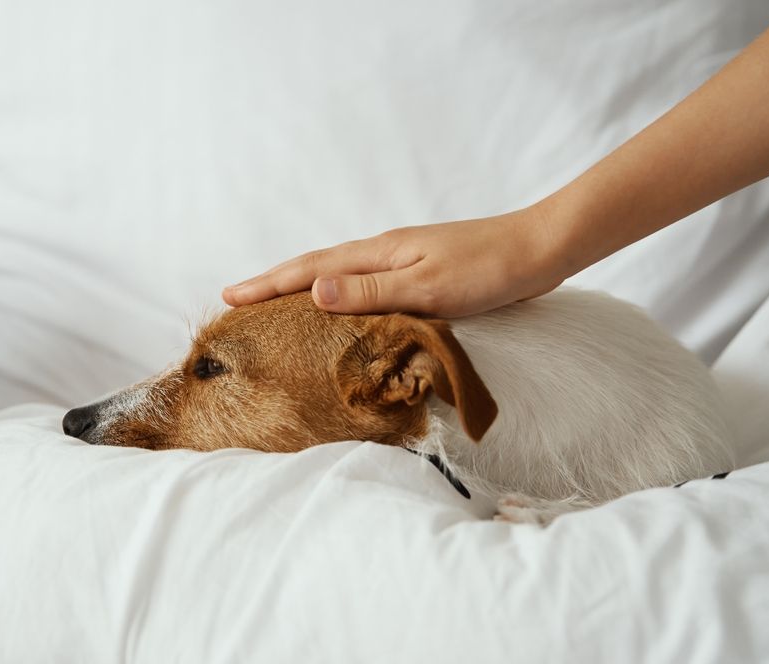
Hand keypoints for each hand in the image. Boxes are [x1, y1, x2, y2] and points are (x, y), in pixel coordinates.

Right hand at [222, 206, 567, 317]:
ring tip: (276, 304)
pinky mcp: (420, 273)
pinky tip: (342, 308)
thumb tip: (311, 293)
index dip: (269, 285)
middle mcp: (384, 254)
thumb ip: (371, 292)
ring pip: (339, 276)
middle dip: (275, 284)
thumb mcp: (427, 287)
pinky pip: (364, 284)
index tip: (230, 296)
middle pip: (316, 268)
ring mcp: (401, 261)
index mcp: (379, 254)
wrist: (538, 249)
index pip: (310, 271)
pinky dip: (339, 295)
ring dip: (303, 288)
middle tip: (238, 299)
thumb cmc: (488, 269)